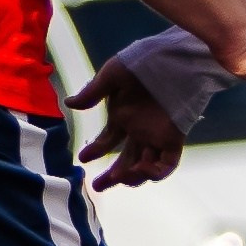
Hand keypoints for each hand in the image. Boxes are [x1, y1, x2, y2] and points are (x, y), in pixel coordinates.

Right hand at [68, 61, 186, 188]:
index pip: (108, 141)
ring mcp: (157, 136)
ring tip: (119, 176)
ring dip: (132, 177)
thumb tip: (69, 104)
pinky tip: (142, 169)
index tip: (83, 159)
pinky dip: (155, 172)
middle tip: (98, 187)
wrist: (176, 59)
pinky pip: (167, 164)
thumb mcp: (113, 75)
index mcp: (123, 117)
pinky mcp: (174, 138)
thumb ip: (93, 93)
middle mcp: (140, 130)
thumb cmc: (144, 62)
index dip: (96, 151)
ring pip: (145, 167)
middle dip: (112, 176)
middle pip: (126, 161)